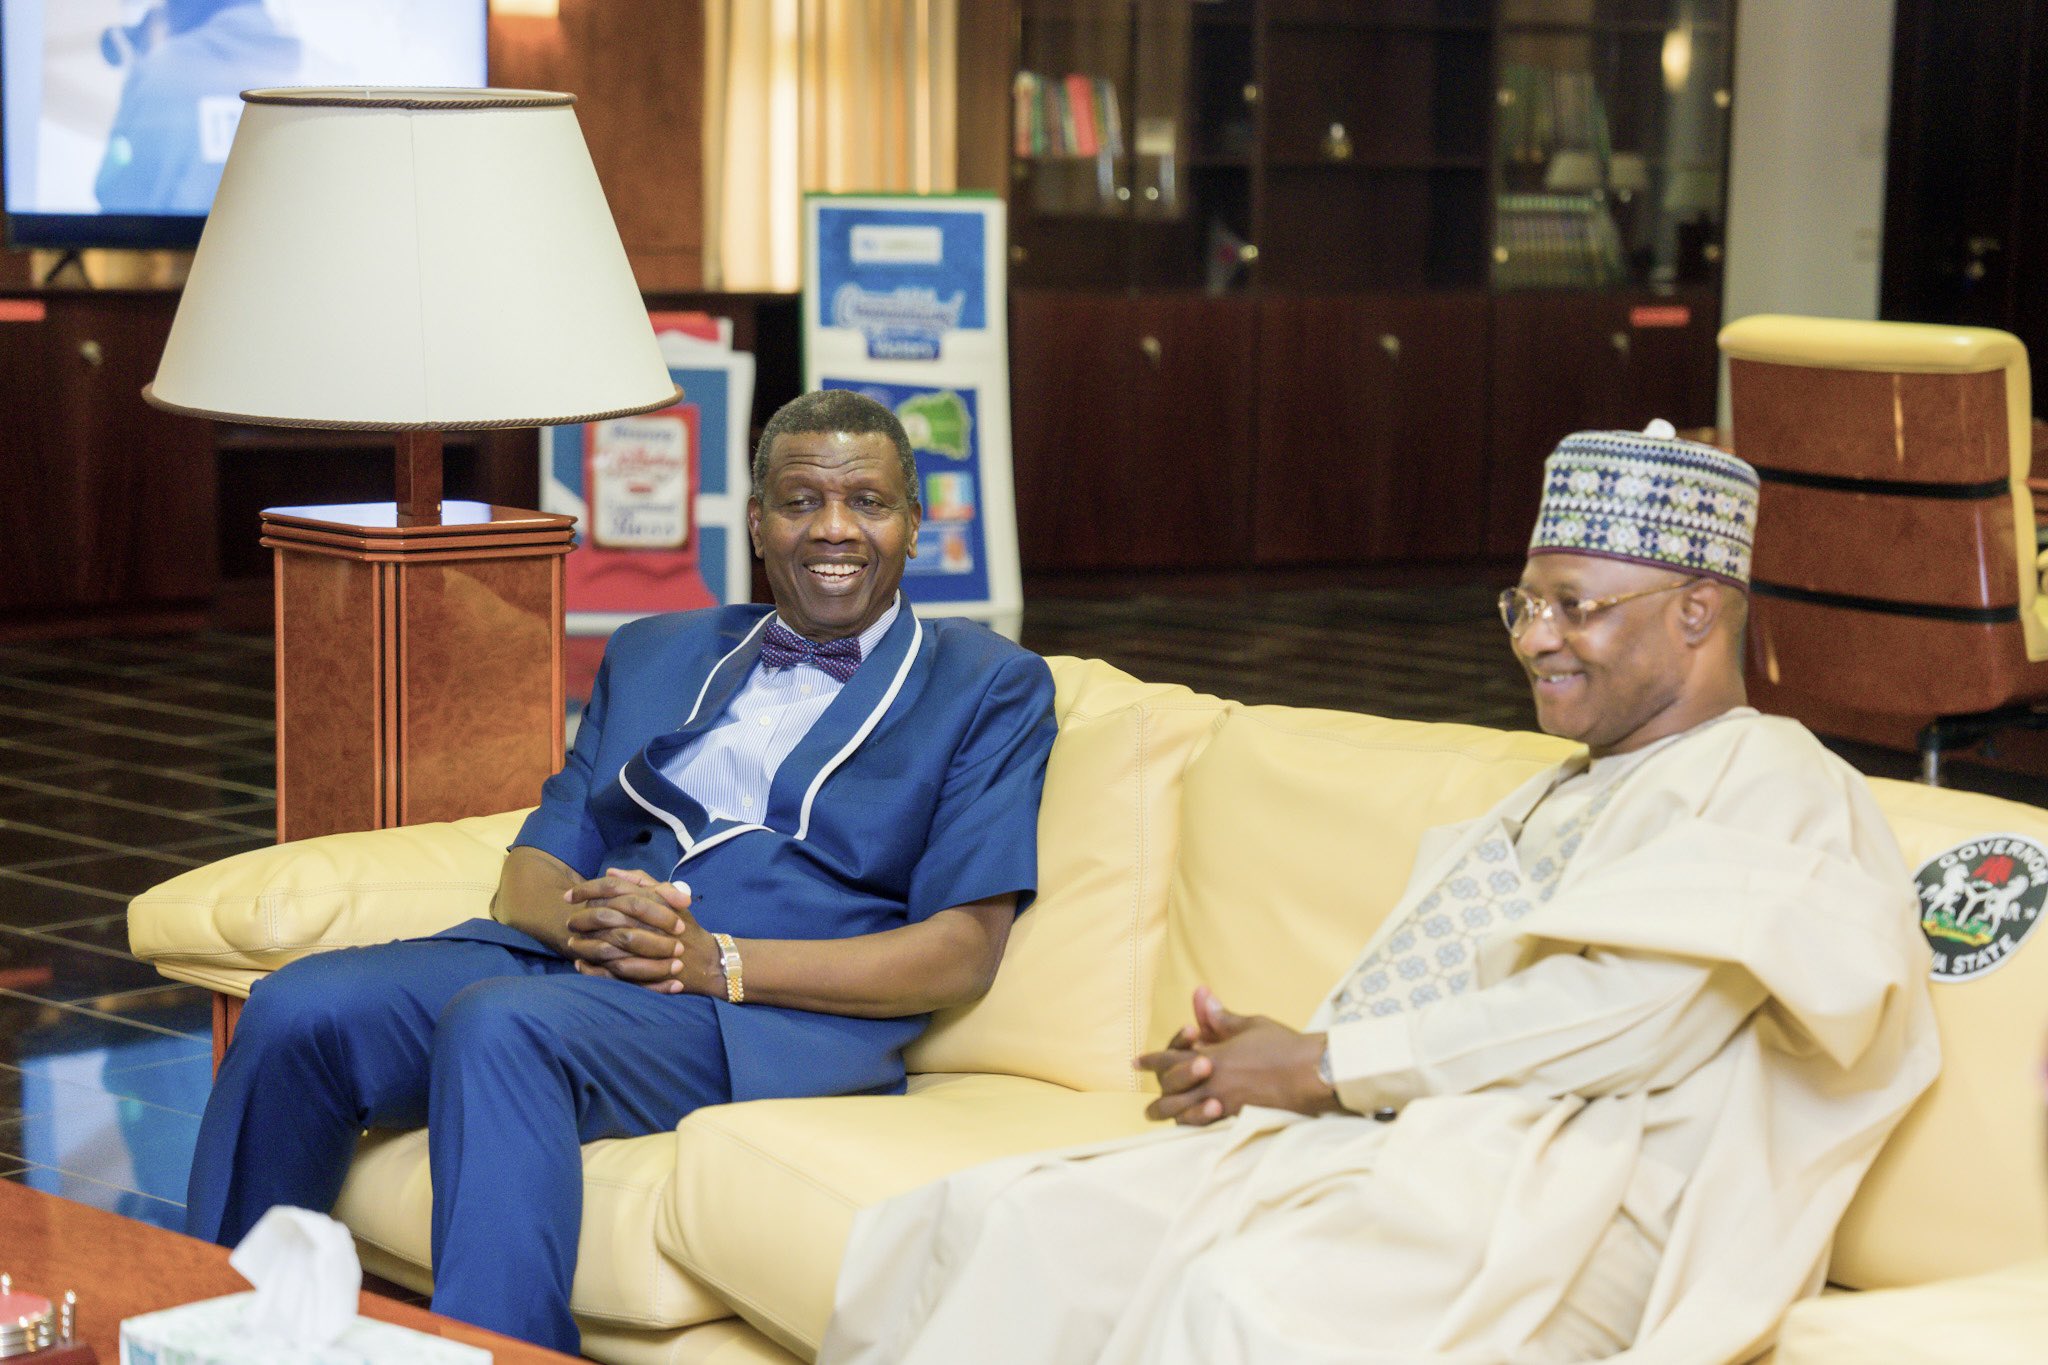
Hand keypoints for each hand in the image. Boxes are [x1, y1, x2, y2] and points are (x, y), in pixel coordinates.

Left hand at [562, 868, 715, 992]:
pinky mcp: (642, 973)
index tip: (569, 895)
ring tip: (572, 942)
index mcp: (651, 900)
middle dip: (582, 919)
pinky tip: (581, 964)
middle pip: (605, 916)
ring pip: (605, 944)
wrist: (704, 960)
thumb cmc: (683, 926)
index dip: (587, 890)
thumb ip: (641, 881)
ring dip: (584, 944)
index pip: (613, 889)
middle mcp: (646, 922)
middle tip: (569, 921)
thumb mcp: (668, 897)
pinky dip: (593, 969)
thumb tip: (611, 872)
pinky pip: (611, 971)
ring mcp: (644, 950)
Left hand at [1135, 987, 1337, 1125]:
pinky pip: (1205, 1126)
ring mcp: (1224, 1102)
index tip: (1137, 1062)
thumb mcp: (1250, 1025)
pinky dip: (1192, 1125)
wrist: (1311, 1073)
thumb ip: (1221, 1018)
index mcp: (1211, 1055)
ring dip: (1169, 1113)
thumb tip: (1201, 996)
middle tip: (1147, 1099)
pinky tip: (1188, 1125)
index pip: (1170, 1057)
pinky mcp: (1237, 1118)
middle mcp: (1212, 1080)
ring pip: (1183, 1113)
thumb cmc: (1283, 1045)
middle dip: (1158, 1092)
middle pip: (1171, 1089)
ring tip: (1158, 1116)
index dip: (1152, 1060)